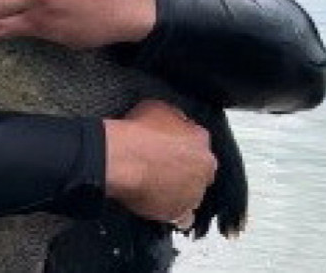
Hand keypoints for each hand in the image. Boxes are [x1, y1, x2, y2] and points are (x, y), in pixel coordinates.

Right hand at [103, 99, 216, 225]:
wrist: (121, 159)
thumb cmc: (136, 133)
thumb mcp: (159, 108)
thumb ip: (176, 117)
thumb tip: (178, 122)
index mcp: (200, 140)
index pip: (198, 143)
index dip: (182, 144)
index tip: (169, 147)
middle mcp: (204, 167)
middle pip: (199, 170)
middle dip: (186, 169)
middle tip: (163, 167)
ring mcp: (193, 192)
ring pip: (193, 193)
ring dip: (181, 190)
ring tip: (159, 187)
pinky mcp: (179, 212)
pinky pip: (184, 217)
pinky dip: (176, 214)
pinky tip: (163, 206)